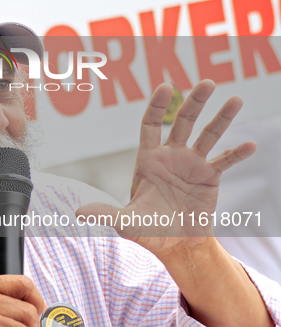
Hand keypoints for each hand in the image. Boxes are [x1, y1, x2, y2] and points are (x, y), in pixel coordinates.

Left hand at [76, 80, 256, 255]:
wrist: (174, 243)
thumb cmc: (147, 230)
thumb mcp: (126, 222)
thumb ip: (106, 214)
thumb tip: (78, 212)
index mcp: (149, 159)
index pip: (151, 124)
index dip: (157, 106)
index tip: (166, 87)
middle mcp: (171, 156)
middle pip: (183, 122)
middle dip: (194, 102)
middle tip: (207, 83)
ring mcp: (192, 164)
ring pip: (207, 135)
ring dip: (221, 118)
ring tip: (235, 99)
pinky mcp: (210, 177)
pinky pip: (225, 161)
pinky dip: (236, 153)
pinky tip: (250, 144)